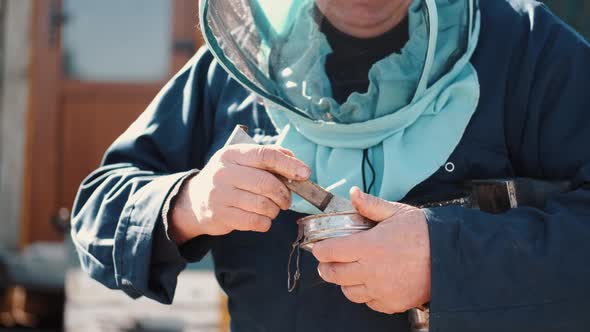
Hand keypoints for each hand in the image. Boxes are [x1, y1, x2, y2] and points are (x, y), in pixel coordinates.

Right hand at [168, 144, 309, 243]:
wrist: (194, 200)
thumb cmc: (229, 178)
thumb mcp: (242, 160)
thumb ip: (268, 157)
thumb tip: (296, 163)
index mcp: (232, 154)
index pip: (265, 155)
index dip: (289, 165)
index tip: (305, 174)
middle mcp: (224, 172)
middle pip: (266, 183)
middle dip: (284, 194)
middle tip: (286, 199)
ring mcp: (220, 195)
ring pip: (263, 205)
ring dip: (275, 210)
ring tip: (272, 208)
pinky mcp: (221, 215)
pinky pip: (255, 222)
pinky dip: (265, 222)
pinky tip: (263, 219)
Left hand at [312, 187, 430, 313]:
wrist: (450, 257)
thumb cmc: (424, 233)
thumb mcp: (397, 212)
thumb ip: (371, 205)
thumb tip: (353, 193)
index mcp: (369, 247)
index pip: (330, 252)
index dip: (321, 250)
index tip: (320, 247)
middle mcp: (371, 271)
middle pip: (334, 275)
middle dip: (326, 267)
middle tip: (327, 262)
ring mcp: (381, 290)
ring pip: (349, 292)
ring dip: (344, 282)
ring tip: (349, 272)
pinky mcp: (391, 303)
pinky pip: (369, 302)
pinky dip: (365, 294)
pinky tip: (370, 282)